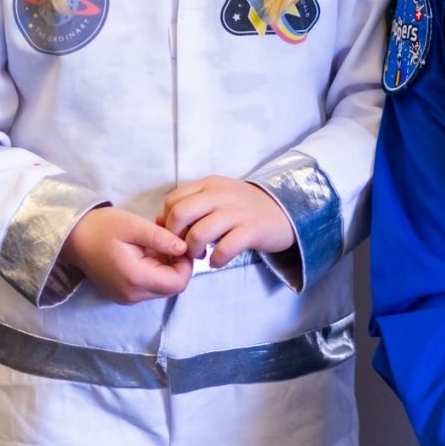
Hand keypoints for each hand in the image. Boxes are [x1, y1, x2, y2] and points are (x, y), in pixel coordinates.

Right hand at [58, 206, 193, 303]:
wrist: (72, 237)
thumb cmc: (101, 227)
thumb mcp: (133, 225)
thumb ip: (161, 238)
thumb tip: (184, 248)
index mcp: (136, 278)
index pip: (178, 283)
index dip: (186, 263)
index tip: (179, 242)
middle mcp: (132, 295)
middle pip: (172, 287)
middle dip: (177, 264)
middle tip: (169, 239)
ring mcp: (126, 297)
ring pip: (161, 287)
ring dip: (166, 267)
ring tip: (156, 242)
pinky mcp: (122, 294)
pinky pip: (149, 286)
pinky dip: (154, 270)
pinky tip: (147, 251)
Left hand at [159, 176, 294, 268]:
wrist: (285, 210)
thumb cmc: (244, 207)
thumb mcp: (217, 198)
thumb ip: (191, 205)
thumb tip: (159, 221)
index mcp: (209, 185)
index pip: (173, 200)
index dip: (167, 222)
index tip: (176, 235)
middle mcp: (220, 195)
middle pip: (180, 214)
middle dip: (175, 237)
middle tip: (183, 248)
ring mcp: (236, 212)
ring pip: (199, 233)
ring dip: (194, 250)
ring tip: (201, 255)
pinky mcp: (251, 230)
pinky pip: (224, 249)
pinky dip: (215, 260)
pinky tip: (217, 261)